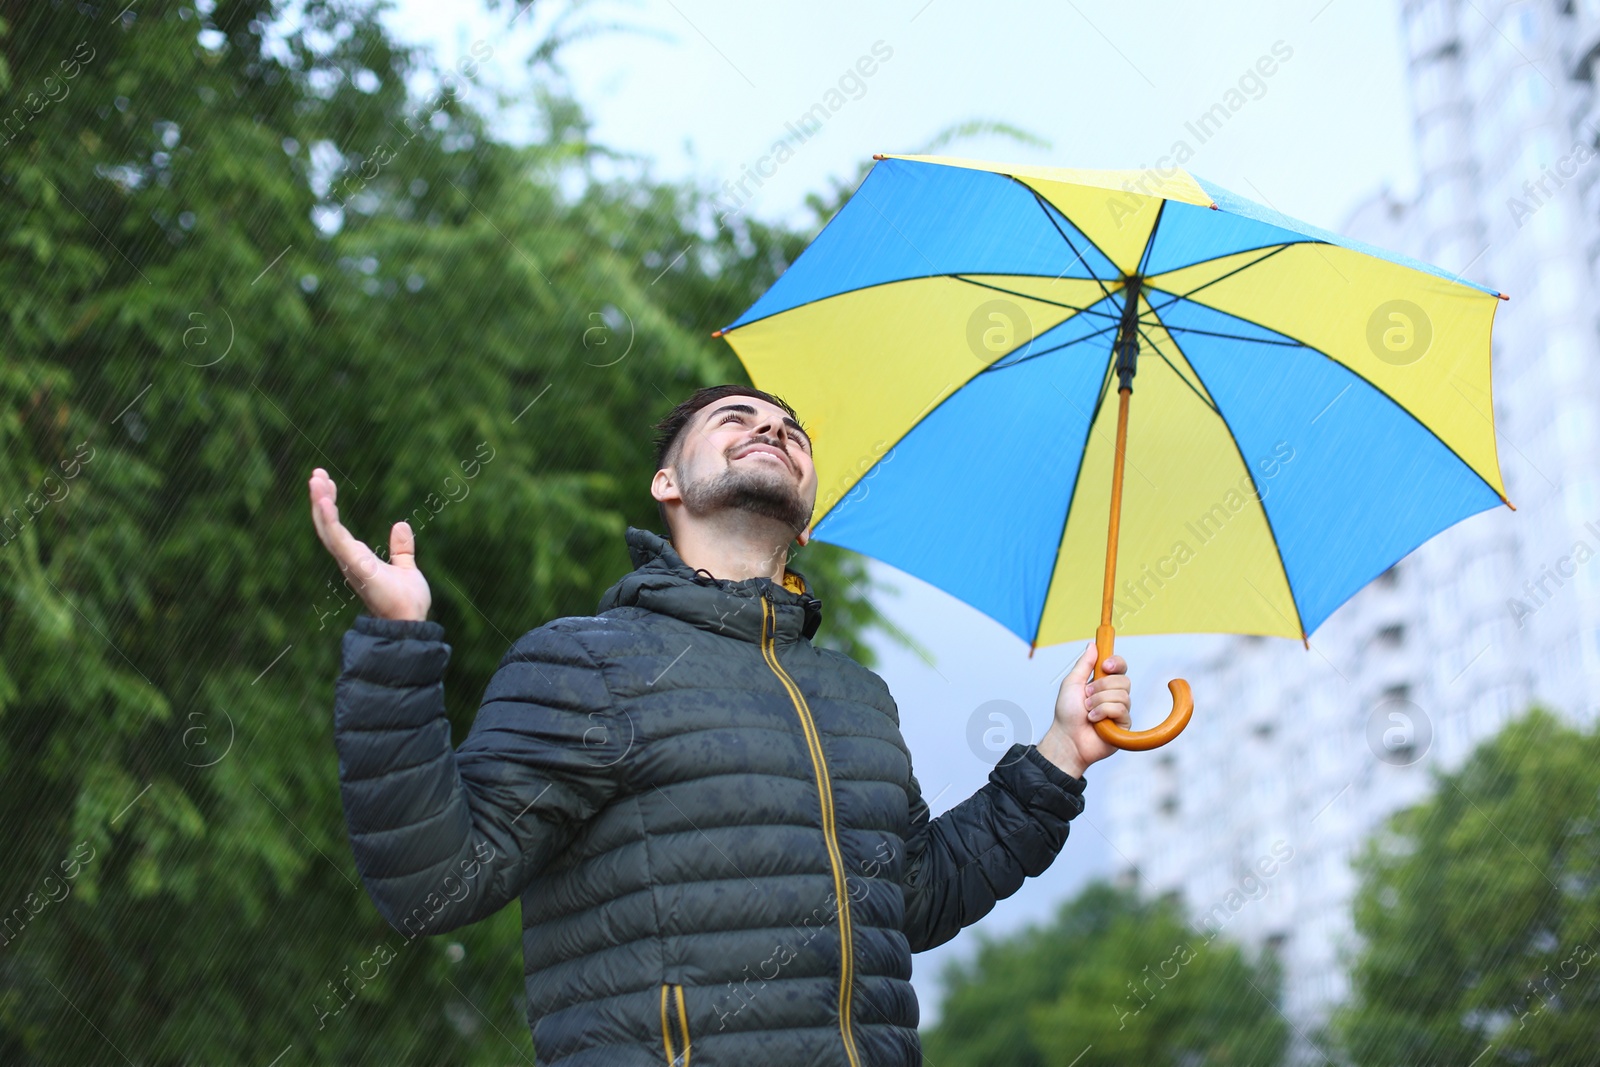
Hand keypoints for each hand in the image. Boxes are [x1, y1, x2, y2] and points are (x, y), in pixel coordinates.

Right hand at [308, 468, 430, 621]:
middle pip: (327, 525)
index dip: (330, 505)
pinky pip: (338, 540)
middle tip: (316, 474)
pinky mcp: (357, 566)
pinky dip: (329, 520)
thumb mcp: (406, 567)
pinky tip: (324, 501)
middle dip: (320, 499)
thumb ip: (401, 549)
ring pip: (328, 529)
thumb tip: (400, 525)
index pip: (337, 527)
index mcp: (357, 558)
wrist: (410, 622)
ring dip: (320, 504)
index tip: (327, 482)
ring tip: (316, 480)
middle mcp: (348, 560)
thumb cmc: (405, 602)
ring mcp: (350, 563)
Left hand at [1036, 643, 1131, 777]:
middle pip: (1124, 680)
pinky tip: (1094, 721)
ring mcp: (1121, 710)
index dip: (1116, 663)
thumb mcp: (1072, 683)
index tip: (1105, 666)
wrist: (1067, 738)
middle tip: (1087, 696)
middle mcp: (1114, 695)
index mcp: (1103, 683)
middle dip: (1101, 687)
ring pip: (1122, 695)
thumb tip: (1093, 645)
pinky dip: (1103, 713)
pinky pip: (1121, 709)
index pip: (1120, 667)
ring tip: (1088, 711)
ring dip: (1098, 702)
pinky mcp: (1124, 725)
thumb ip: (1084, 664)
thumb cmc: (1067, 713)